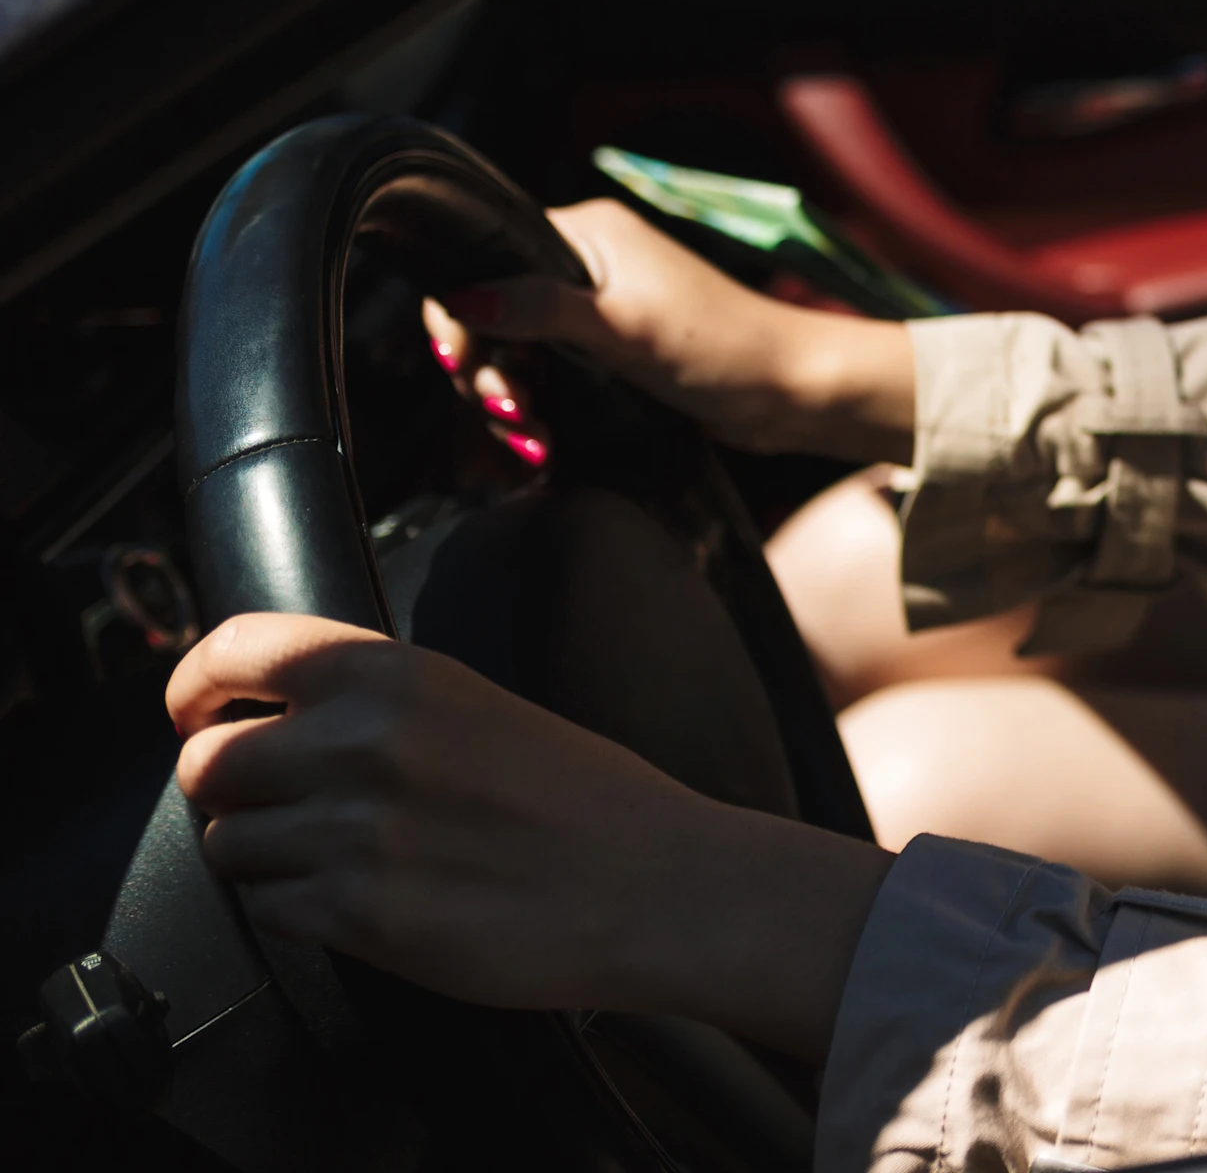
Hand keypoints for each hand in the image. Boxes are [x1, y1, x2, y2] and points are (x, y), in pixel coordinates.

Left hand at [172, 613, 890, 1059]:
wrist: (654, 883)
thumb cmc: (587, 799)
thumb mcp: (478, 703)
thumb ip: (375, 698)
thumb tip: (275, 712)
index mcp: (397, 674)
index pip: (234, 651)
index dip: (193, 686)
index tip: (197, 710)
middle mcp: (364, 742)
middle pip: (205, 762)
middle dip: (231, 790)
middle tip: (281, 804)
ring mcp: (354, 831)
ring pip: (225, 844)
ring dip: (263, 856)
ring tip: (338, 858)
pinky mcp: (356, 914)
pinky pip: (264, 909)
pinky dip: (294, 911)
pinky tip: (359, 899)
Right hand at [425, 199, 915, 463]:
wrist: (787, 389)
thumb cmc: (721, 345)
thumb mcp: (625, 327)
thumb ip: (540, 309)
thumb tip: (464, 297)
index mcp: (587, 233)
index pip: (484, 260)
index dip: (459, 315)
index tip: (464, 365)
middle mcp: (584, 263)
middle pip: (489, 315)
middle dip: (488, 372)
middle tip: (513, 413)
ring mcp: (594, 308)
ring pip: (512, 352)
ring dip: (510, 401)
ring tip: (533, 440)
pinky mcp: (606, 351)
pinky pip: (545, 376)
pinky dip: (536, 410)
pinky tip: (541, 445)